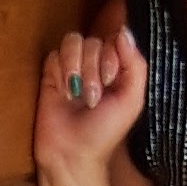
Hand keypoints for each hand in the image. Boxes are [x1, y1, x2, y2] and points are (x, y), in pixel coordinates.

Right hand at [33, 13, 145, 185]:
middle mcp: (95, 65)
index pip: (115, 39)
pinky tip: (63, 93)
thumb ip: (136, 65)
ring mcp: (71, 68)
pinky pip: (54, 54)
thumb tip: (123, 32)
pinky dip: (60, 71)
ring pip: (73, 42)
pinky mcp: (50, 74)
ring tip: (77, 96)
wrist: (72, 154)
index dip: (112, 54)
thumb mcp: (132, 100)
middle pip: (94, 41)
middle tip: (92, 99)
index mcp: (117, 69)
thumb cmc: (105, 132)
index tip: (111, 80)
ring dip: (77, 68)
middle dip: (94, 69)